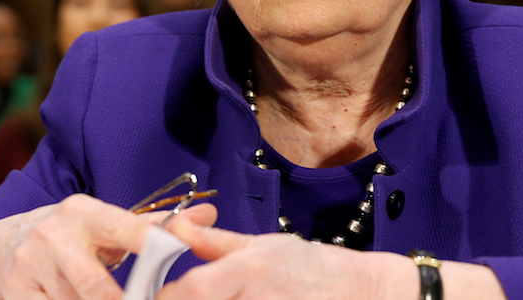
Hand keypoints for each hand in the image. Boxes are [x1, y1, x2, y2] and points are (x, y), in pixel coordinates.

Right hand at [0, 194, 216, 299]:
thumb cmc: (70, 237)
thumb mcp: (106, 224)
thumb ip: (155, 224)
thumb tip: (209, 214)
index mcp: (83, 211)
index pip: (129, 230)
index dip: (157, 249)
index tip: (179, 264)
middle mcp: (54, 235)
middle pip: (98, 288)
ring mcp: (30, 267)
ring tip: (122, 297)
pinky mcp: (16, 293)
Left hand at [159, 221, 507, 299]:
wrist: (369, 294)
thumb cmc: (317, 268)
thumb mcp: (267, 245)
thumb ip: (217, 244)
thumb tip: (176, 230)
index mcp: (248, 268)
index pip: (185, 292)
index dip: (161, 299)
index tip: (152, 297)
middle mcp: (254, 296)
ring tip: (212, 299)